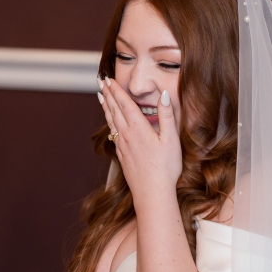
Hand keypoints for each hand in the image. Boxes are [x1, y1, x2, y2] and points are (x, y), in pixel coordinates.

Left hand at [98, 76, 182, 199]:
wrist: (152, 192)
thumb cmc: (165, 167)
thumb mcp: (171, 139)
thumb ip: (167, 116)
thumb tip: (165, 95)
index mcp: (138, 128)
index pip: (124, 103)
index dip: (116, 90)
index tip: (108, 79)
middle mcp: (126, 134)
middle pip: (114, 109)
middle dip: (107, 94)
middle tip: (100, 81)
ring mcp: (122, 145)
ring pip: (111, 120)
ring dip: (105, 106)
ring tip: (100, 96)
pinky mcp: (121, 155)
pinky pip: (112, 132)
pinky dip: (109, 121)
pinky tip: (109, 122)